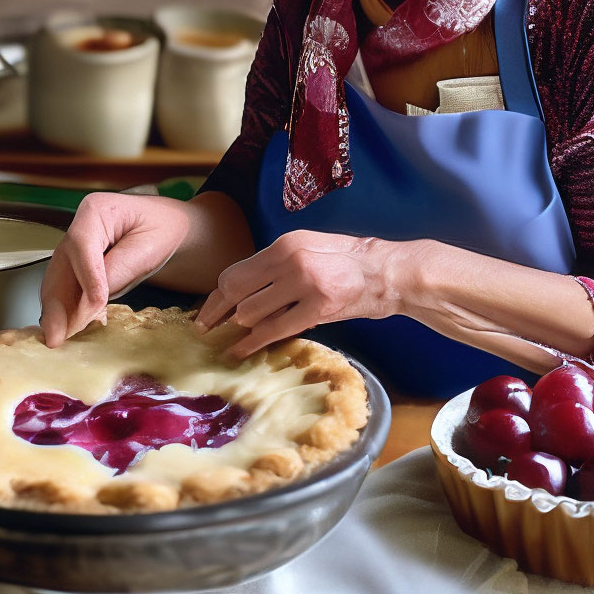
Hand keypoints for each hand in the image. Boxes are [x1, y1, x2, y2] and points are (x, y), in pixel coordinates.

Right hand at [39, 192, 188, 347]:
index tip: (95, 303)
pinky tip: (71, 331)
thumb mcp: (150, 246)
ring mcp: (74, 249)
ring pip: (57, 283)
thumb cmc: (164, 230)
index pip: (82, 244)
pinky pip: (66, 291)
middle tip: (58, 335)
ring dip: (57, 313)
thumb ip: (120, 269)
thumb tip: (92, 300)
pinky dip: (66, 312)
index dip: (86, 276)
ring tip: (59, 339)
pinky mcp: (76, 268)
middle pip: (60, 267)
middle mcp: (79, 228)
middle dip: (57, 304)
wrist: (170, 228)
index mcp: (96, 210)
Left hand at [194, 230, 405, 358]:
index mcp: (285, 243)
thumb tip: (244, 289)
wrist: (387, 271)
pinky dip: (253, 343)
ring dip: (239, 329)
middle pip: (236, 290)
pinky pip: (275, 329)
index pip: (237, 271)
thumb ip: (277, 265)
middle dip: (216, 313)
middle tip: (205, 329)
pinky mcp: (319, 307)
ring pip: (252, 312)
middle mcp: (290, 259)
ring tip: (230, 339)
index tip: (206, 311)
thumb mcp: (308, 249)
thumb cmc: (347, 261)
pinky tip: (241, 350)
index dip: (216, 296)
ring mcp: (304, 283)